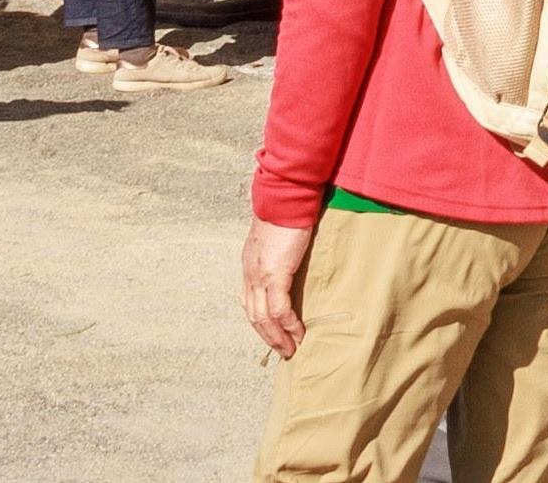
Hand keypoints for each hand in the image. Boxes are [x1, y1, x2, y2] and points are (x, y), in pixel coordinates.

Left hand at [241, 216, 315, 359]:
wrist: (286, 195)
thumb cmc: (286, 211)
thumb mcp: (276, 237)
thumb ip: (278, 253)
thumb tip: (290, 261)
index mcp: (250, 264)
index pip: (249, 302)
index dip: (261, 323)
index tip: (274, 336)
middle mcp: (250, 272)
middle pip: (254, 315)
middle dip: (269, 337)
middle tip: (285, 351)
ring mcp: (260, 274)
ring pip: (264, 318)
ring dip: (278, 337)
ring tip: (292, 350)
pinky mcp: (275, 273)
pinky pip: (280, 309)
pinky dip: (288, 325)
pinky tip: (299, 333)